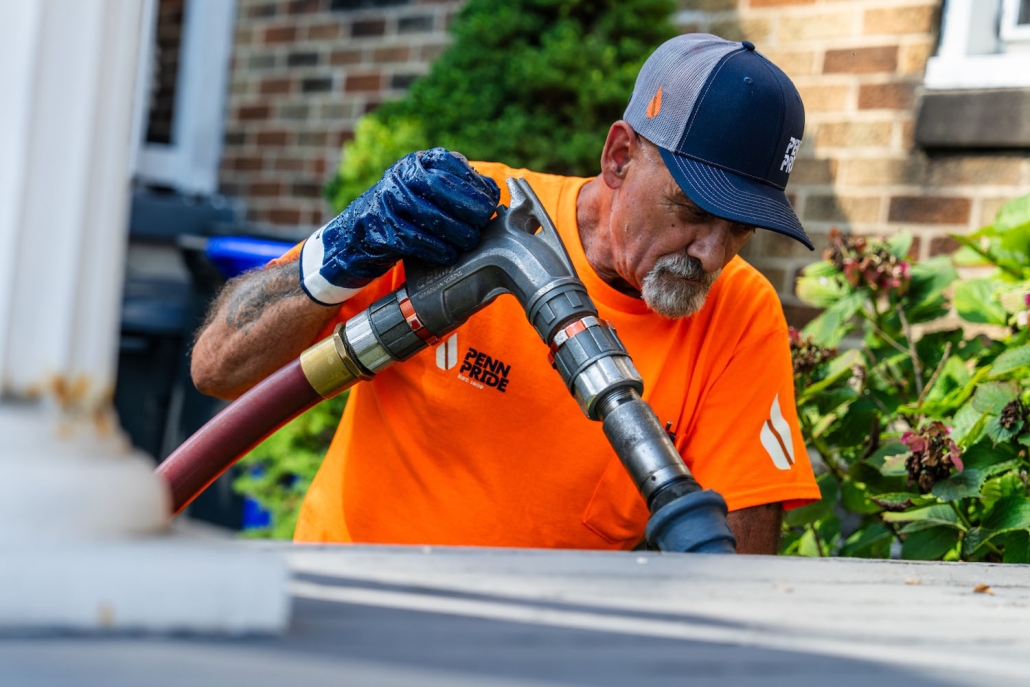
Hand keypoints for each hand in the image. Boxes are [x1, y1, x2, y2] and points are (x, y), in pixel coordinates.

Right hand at [299, 148, 499, 304]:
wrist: (359, 234)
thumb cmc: (408, 213)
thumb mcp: (430, 192)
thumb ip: (460, 188)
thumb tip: (492, 191)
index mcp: (417, 162)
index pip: (449, 165)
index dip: (473, 185)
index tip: (490, 203)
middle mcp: (399, 176)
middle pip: (438, 187)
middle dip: (466, 207)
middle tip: (483, 223)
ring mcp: (386, 201)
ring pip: (427, 214)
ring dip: (454, 231)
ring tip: (469, 241)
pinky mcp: (379, 229)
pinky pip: (412, 239)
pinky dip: (434, 248)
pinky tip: (448, 254)